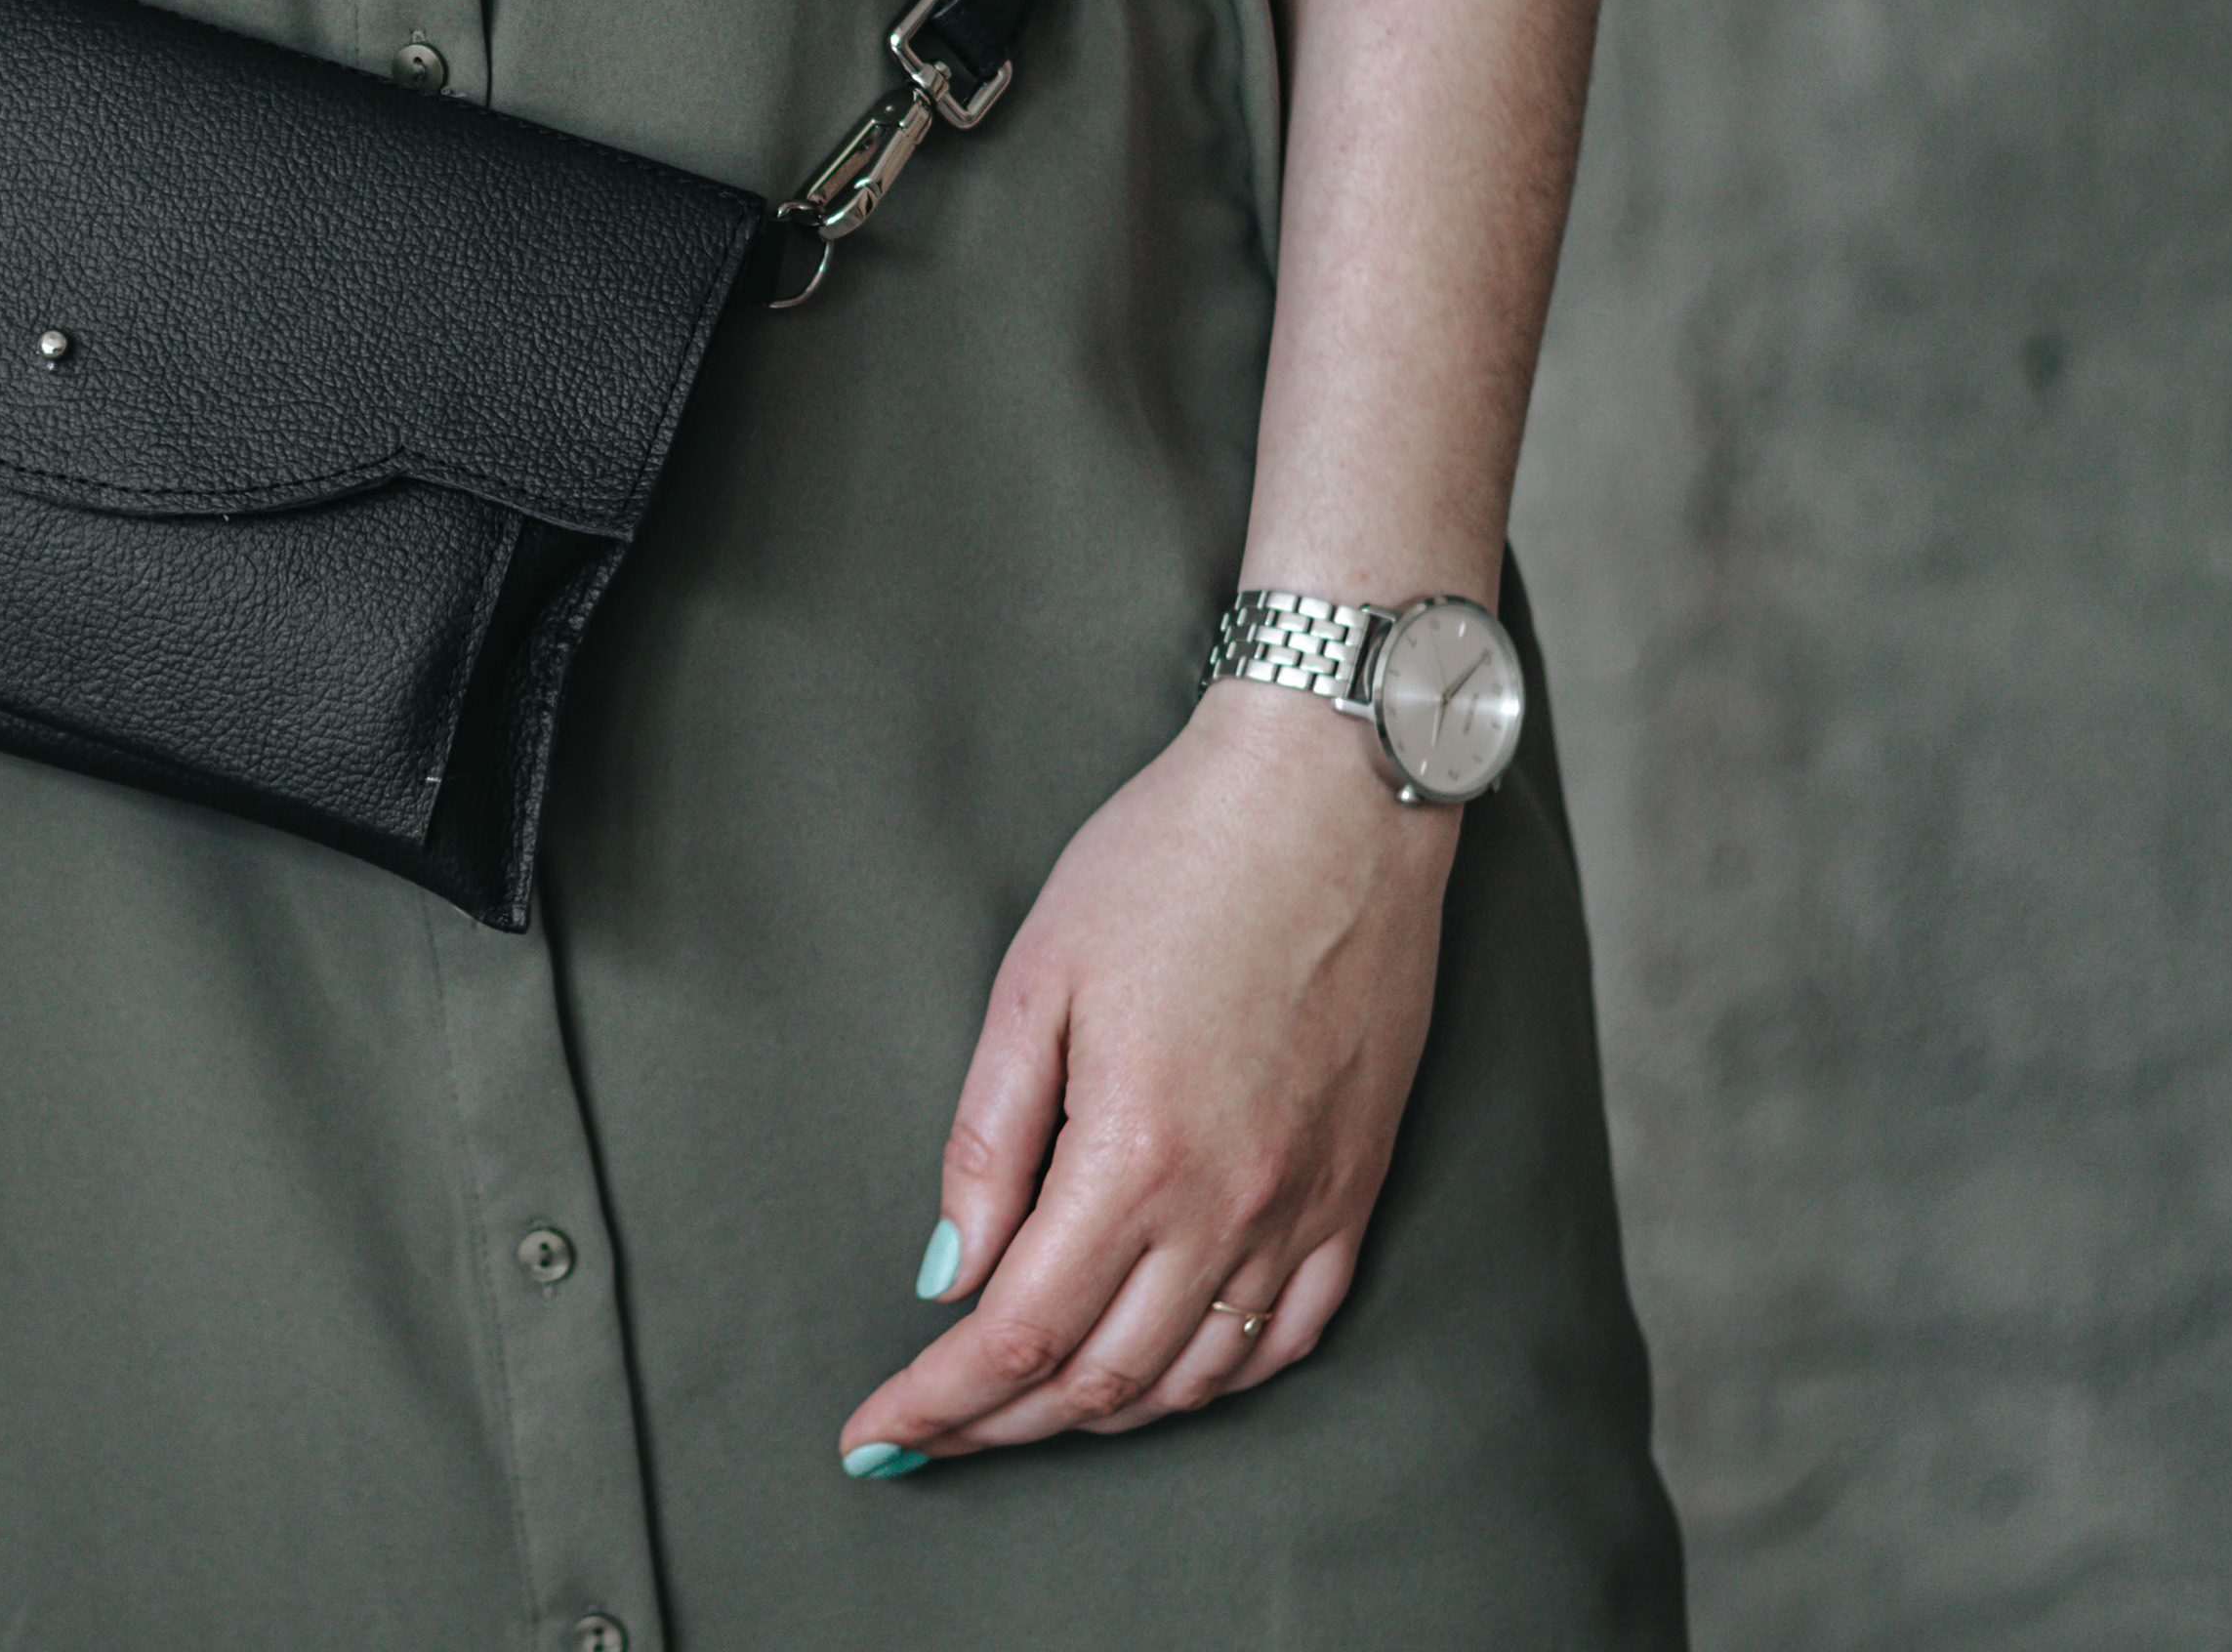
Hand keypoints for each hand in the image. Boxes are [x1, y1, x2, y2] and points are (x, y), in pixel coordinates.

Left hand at [837, 680, 1455, 1469]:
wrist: (1333, 795)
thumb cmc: (1171, 861)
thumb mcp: (1036, 980)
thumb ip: (986, 1142)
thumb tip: (946, 1274)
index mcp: (1133, 1152)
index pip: (1015, 1334)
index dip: (936, 1402)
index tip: (873, 1436)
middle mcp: (1229, 1203)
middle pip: (1098, 1377)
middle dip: (997, 1423)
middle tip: (926, 1434)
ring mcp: (1305, 1204)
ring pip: (1192, 1376)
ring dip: (1097, 1413)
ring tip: (1020, 1411)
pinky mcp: (1357, 1185)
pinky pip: (1290, 1335)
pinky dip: (1213, 1380)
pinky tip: (1162, 1378)